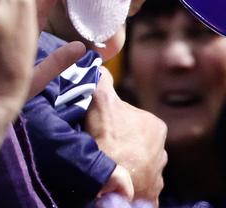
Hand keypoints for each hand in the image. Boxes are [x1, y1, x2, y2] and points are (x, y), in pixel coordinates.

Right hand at [86, 68, 167, 200]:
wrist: (114, 189)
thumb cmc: (111, 144)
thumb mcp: (103, 102)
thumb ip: (103, 81)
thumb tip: (100, 65)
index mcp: (154, 124)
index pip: (125, 112)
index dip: (106, 115)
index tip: (94, 123)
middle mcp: (162, 148)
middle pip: (129, 136)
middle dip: (114, 138)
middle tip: (94, 141)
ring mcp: (157, 172)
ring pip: (131, 158)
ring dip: (118, 159)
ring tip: (100, 160)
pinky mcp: (150, 191)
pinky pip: (133, 179)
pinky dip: (122, 177)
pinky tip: (109, 176)